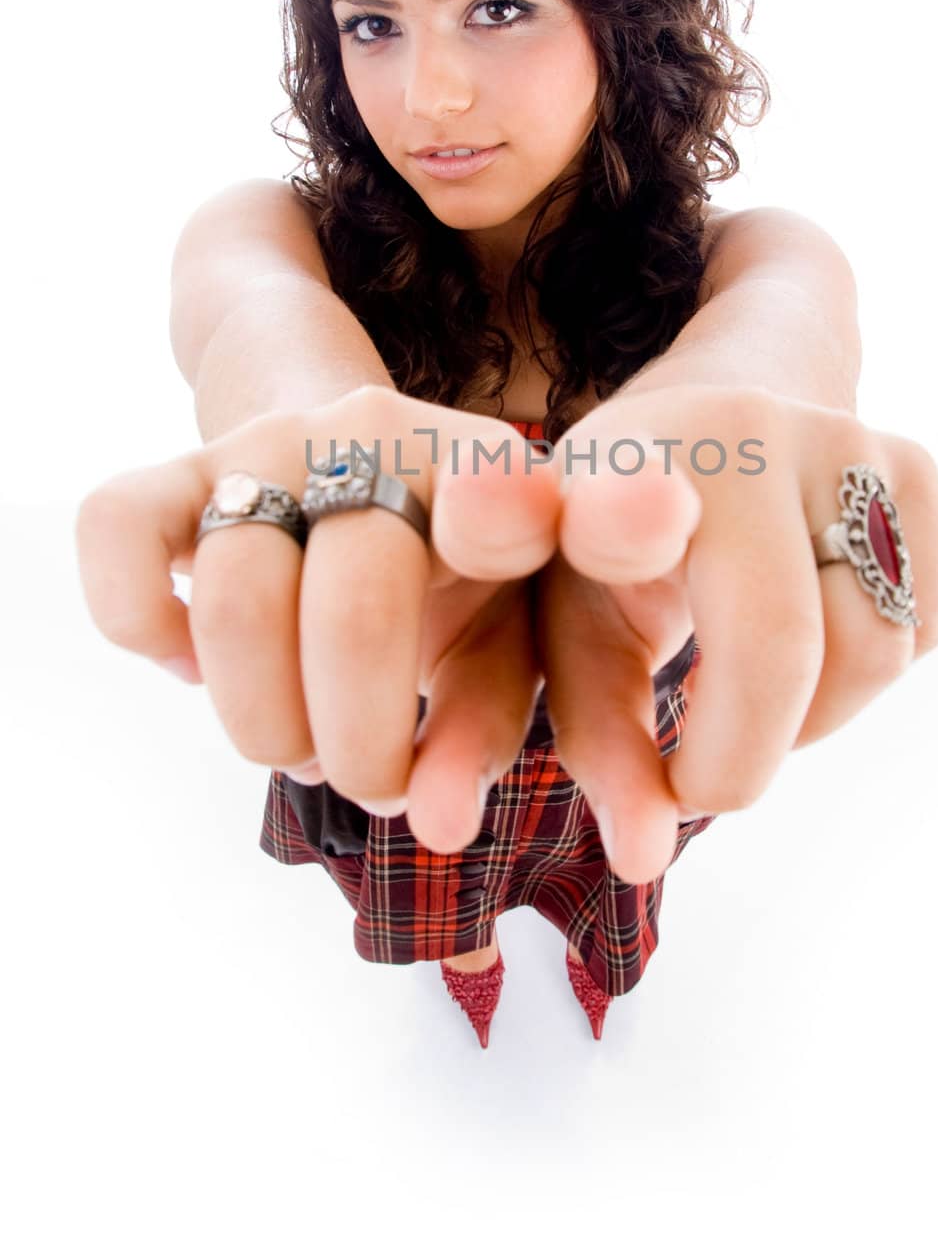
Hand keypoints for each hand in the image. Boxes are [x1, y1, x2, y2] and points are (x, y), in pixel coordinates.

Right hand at [75, 384, 564, 853]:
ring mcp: (266, 444)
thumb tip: (435, 827)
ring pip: (234, 606)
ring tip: (298, 747)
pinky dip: (141, 622)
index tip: (485, 557)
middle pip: (355, 617)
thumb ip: (480, 732)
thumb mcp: (498, 644)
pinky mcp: (176, 468)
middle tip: (371, 783)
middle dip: (359, 750)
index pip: (496, 493)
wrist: (366, 472)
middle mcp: (373, 433)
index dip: (496, 520)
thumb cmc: (452, 576)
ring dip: (262, 724)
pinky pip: (118, 529)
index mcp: (482, 471)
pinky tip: (196, 666)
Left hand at [527, 384, 937, 883]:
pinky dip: (871, 673)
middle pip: (781, 648)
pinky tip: (809, 641)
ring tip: (748, 698)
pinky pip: (925, 627)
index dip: (630, 522)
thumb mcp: (572, 633)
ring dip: (814, 720)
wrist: (705, 425)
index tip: (652, 525)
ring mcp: (842, 438)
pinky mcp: (915, 467)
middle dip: (745, 756)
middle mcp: (742, 430)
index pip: (624, 509)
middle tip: (701, 781)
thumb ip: (597, 745)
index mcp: (623, 463)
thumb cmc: (617, 550)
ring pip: (875, 652)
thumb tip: (645, 858)